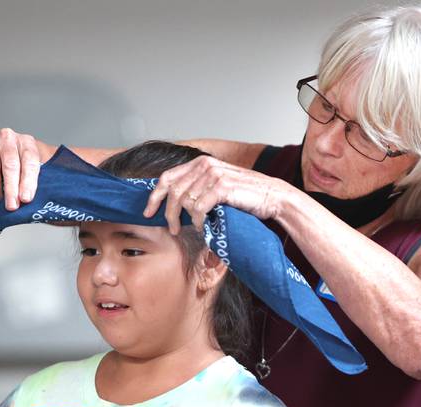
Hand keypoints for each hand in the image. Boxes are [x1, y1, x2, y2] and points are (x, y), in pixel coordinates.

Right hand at [0, 129, 45, 209]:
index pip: (30, 162)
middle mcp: (8, 137)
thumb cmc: (17, 161)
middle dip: (11, 189)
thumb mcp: (31, 167)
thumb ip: (33, 181)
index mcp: (27, 142)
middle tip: (11, 205)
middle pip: (10, 165)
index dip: (28, 182)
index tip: (25, 198)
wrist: (1, 148)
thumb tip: (29, 200)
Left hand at [143, 155, 290, 234]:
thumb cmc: (244, 196)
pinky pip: (199, 207)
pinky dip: (198, 220)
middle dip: (168, 214)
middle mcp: (205, 165)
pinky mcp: (222, 187)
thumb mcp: (216, 187)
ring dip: (186, 219)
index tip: (148, 212)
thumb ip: (197, 188)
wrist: (272, 197)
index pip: (167, 177)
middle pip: (173, 192)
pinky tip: (204, 225)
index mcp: (200, 163)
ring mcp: (214, 174)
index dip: (154, 196)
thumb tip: (171, 204)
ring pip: (185, 201)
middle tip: (173, 229)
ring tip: (193, 228)